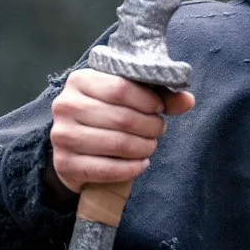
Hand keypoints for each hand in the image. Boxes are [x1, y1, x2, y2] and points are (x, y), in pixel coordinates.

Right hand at [47, 68, 194, 195]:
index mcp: (80, 80)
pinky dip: (131, 169)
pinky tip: (141, 164)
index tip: (158, 110)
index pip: (121, 88)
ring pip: (117, 143)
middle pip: (122, 118)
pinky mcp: (64, 163)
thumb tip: (188, 100)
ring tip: (149, 146)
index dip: (148, 101)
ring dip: (143, 148)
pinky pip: (107, 169)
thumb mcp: (130, 98)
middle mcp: (65, 105)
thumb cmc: (108, 116)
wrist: (75, 148)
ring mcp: (62, 135)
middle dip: (150, 127)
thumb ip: (159, 96)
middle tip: (158, 131)